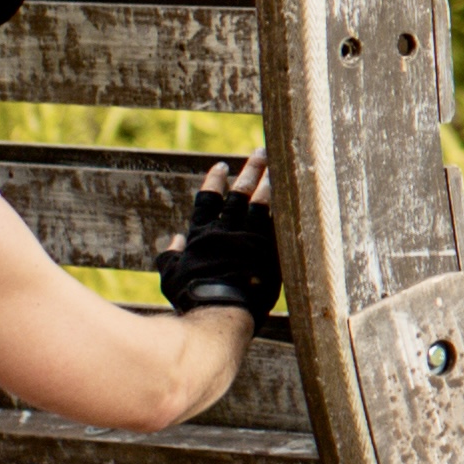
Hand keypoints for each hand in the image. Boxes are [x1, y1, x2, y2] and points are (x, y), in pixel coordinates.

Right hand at [156, 153, 279, 319]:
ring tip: (280, 165)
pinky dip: (284, 207)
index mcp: (201, 236)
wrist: (220, 311)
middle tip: (260, 152)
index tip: (221, 166)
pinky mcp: (269, 251)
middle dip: (250, 171)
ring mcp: (249, 240)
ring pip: (261, 203)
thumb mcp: (171, 276)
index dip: (214, 182)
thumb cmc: (192, 298)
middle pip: (239, 194)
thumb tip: (173, 239)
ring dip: (270, 182)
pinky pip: (278, 223)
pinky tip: (294, 194)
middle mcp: (225, 231)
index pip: (208, 201)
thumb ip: (170, 256)